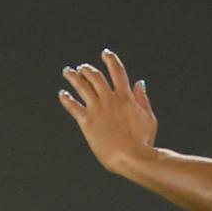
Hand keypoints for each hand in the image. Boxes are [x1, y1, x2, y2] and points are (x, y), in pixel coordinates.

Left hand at [58, 48, 157, 172]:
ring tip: (67, 72)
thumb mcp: (149, 118)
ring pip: (82, 86)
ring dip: (73, 77)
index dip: (111, 59)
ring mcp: (97, 109)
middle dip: (87, 69)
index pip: (117, 71)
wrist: (131, 157)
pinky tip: (62, 94)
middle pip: (96, 76)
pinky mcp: (86, 121)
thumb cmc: (143, 142)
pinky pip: (73, 106)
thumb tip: (139, 83)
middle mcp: (110, 99)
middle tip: (81, 68)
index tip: (105, 53)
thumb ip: (143, 99)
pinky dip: (66, 98)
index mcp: (126, 97)